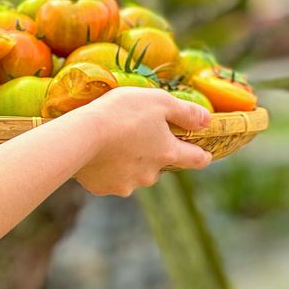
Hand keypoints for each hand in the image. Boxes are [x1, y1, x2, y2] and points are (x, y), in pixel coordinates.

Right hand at [72, 87, 212, 196]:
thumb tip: (208, 120)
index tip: (202, 151)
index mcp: (168, 152)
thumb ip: (185, 111)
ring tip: (111, 141)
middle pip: (160, 164)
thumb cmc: (121, 113)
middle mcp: (152, 174)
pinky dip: (106, 168)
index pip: (197, 159)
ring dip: (128, 161)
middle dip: (153, 152)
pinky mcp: (104, 188)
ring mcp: (128, 184)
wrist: (80, 136)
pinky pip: (110, 178)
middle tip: (136, 132)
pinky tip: (95, 153)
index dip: (201, 153)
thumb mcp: (158, 100)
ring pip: (135, 173)